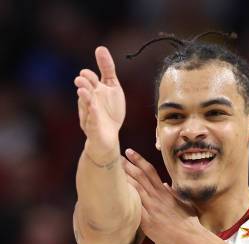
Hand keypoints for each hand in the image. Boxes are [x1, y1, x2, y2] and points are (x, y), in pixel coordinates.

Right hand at [74, 46, 125, 160]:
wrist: (108, 137)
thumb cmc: (109, 111)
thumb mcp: (112, 87)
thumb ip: (107, 69)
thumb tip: (100, 48)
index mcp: (94, 90)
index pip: (90, 80)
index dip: (89, 76)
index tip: (87, 72)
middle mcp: (89, 101)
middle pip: (85, 91)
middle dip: (84, 85)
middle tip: (81, 79)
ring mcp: (89, 114)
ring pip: (86, 105)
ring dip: (84, 98)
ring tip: (83, 91)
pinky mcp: (92, 127)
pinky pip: (92, 121)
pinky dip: (92, 115)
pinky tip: (93, 109)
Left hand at [123, 149, 203, 243]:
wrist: (190, 238)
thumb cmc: (189, 222)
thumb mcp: (183, 203)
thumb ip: (173, 194)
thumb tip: (166, 185)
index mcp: (165, 192)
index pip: (150, 171)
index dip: (139, 160)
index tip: (129, 152)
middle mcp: (157, 197)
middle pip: (139, 177)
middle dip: (126, 165)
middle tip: (115, 157)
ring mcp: (151, 209)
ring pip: (135, 189)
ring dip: (123, 178)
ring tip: (112, 171)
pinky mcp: (147, 222)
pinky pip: (134, 208)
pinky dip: (125, 199)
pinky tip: (115, 194)